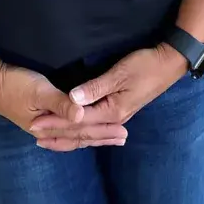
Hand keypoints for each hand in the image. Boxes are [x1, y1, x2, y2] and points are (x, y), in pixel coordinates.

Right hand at [0, 62, 126, 145]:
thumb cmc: (15, 84)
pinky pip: (62, 132)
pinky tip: (75, 136)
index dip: (103, 131)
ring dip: (90, 137)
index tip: (123, 131)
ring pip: (71, 136)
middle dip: (102, 136)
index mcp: (50, 125)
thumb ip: (60, 103)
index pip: (83, 130)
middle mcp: (47, 130)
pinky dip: (73, 136)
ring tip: (106, 139)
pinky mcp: (38, 118)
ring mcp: (42, 126)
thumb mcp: (39, 90)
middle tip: (123, 138)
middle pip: (80, 136)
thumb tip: (82, 116)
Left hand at [30, 45, 185, 150]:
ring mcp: (118, 116)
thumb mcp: (119, 73)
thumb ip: (95, 88)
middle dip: (57, 132)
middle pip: (81, 131)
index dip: (55, 121)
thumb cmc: (145, 65)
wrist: (169, 64)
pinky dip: (81, 132)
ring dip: (67, 135)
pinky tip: (75, 132)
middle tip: (34, 134)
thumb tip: (71, 100)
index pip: (77, 120)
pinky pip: (94, 127)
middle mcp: (114, 118)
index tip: (34, 122)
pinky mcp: (119, 111)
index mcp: (112, 111)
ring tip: (48, 139)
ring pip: (87, 132)